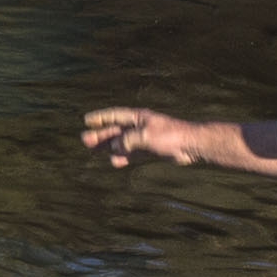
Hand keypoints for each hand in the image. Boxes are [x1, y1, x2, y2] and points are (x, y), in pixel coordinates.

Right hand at [80, 108, 197, 168]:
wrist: (192, 145)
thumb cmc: (171, 135)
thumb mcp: (145, 136)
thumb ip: (127, 141)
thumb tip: (114, 147)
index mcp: (138, 117)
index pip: (115, 115)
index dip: (100, 118)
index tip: (87, 120)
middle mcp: (140, 127)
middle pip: (116, 131)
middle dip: (101, 135)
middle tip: (85, 140)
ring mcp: (145, 139)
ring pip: (122, 143)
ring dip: (108, 147)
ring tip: (94, 151)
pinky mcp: (152, 151)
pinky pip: (133, 154)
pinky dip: (123, 157)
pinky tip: (114, 161)